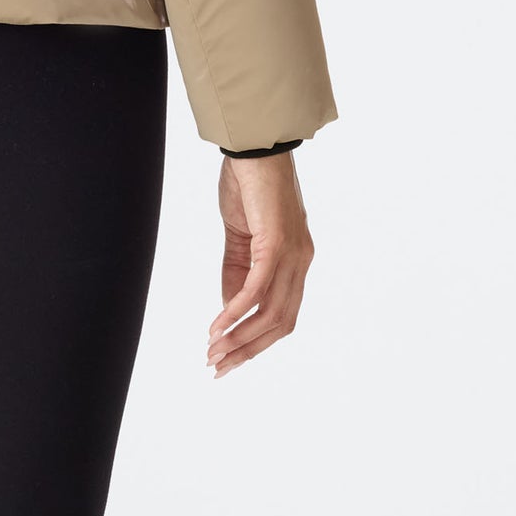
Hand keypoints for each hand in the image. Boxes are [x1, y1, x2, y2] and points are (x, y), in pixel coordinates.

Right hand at [208, 154, 312, 376]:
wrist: (254, 148)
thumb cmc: (248, 186)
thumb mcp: (240, 238)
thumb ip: (237, 273)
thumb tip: (229, 309)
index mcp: (296, 262)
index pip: (282, 316)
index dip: (255, 342)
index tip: (227, 359)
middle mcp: (301, 262)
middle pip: (280, 323)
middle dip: (247, 350)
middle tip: (217, 367)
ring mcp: (293, 253)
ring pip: (270, 312)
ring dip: (239, 336)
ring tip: (214, 352)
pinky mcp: (276, 242)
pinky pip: (256, 287)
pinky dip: (235, 310)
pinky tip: (216, 324)